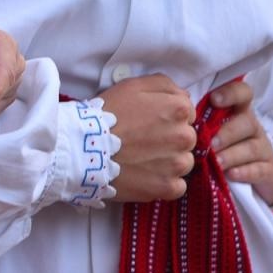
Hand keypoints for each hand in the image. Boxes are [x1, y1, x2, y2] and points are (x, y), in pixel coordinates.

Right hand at [98, 73, 195, 201]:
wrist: (86, 146)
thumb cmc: (108, 112)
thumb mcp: (133, 85)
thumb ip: (164, 85)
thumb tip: (184, 96)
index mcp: (179, 110)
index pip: (187, 112)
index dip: (168, 115)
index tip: (151, 120)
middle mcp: (184, 136)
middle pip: (186, 137)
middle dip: (171, 138)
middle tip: (145, 140)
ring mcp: (178, 164)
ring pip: (184, 162)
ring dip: (169, 160)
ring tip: (143, 159)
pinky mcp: (168, 187)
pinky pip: (177, 186)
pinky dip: (164, 182)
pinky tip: (146, 175)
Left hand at [207, 80, 272, 206]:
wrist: (253, 177)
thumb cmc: (221, 148)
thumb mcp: (212, 132)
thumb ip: (200, 122)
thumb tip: (176, 117)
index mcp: (238, 112)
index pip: (243, 93)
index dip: (231, 93)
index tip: (214, 99)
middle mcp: (252, 127)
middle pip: (246, 122)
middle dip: (226, 133)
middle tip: (210, 144)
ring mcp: (263, 149)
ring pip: (251, 147)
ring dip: (232, 154)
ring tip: (217, 162)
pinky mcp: (269, 171)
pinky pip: (260, 169)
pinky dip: (245, 172)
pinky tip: (231, 175)